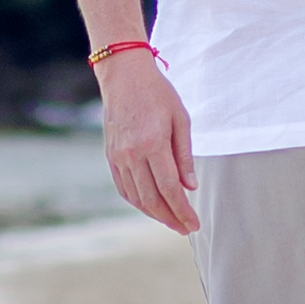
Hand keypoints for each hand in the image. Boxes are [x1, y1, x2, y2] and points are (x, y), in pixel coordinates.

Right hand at [95, 49, 199, 232]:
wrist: (124, 75)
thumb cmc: (157, 93)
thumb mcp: (181, 119)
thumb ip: (184, 156)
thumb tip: (190, 187)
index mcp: (153, 143)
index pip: (169, 189)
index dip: (183, 210)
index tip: (194, 224)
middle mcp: (132, 154)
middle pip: (151, 199)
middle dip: (170, 218)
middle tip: (185, 228)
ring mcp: (118, 156)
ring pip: (136, 197)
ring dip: (154, 213)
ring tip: (171, 219)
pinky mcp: (110, 156)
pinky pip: (123, 187)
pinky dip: (137, 201)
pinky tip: (151, 206)